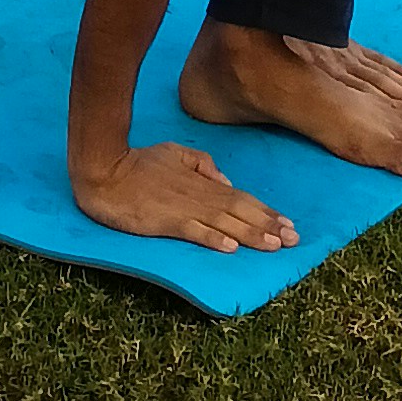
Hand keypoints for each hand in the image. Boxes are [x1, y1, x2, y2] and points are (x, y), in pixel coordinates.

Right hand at [70, 140, 298, 254]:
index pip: (242, 198)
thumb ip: (202, 164)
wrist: (106, 171)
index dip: (266, 211)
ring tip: (274, 246)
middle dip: (269, 225)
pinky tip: (229, 248)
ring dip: (251, 235)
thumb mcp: (175, 152)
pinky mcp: (166, 221)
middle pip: (241, 211)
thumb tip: (225, 181)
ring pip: (225, 223)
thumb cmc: (139, 162)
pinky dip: (213, 239)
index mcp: (203, 182)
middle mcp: (199, 196)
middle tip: (295, 240)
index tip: (288, 224)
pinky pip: (193, 231)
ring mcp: (184, 209)